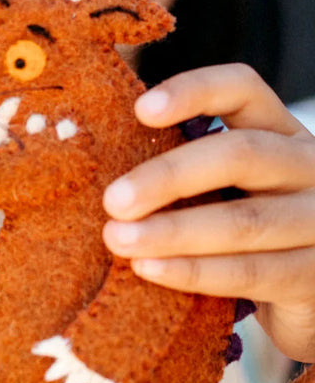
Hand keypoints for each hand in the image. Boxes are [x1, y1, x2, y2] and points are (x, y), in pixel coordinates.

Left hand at [101, 64, 314, 361]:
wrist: (304, 292)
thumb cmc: (242, 229)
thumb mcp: (223, 185)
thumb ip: (180, 164)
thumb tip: (91, 149)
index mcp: (278, 132)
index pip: (243, 90)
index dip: (194, 92)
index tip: (139, 110)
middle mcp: (308, 166)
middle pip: (242, 155)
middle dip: (169, 177)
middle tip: (113, 200)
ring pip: (244, 221)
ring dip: (172, 231)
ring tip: (117, 238)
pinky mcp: (314, 275)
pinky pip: (251, 272)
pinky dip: (194, 271)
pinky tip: (148, 268)